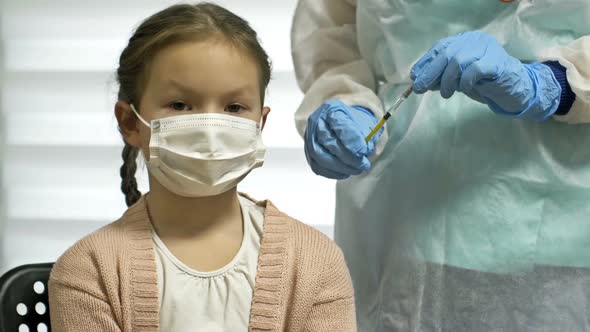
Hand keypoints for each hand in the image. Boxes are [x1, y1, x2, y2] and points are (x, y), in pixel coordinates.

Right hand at [304, 99, 381, 178]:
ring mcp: (309, 137)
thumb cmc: (353, 122)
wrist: (338, 123)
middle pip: (328, 141)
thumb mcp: (364, 120)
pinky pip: (317, 166)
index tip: (363, 151)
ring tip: (357, 170)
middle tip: (364, 164)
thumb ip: (366, 132)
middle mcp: (316, 121)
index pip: (339, 125)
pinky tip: (345, 173)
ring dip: (340, 167)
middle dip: (348, 157)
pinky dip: (332, 173)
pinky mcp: (308, 151)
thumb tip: (366, 150)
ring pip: (320, 156)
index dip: (352, 141)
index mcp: (331, 108)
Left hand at [411, 31, 560, 119]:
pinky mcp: (496, 62)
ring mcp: (487, 49)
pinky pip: (474, 70)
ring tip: (446, 93)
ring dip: (447, 80)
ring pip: (458, 61)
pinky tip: (463, 89)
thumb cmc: (482, 83)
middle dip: (430, 73)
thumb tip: (418, 79)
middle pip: (446, 54)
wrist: (512, 89)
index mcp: (464, 40)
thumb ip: (440, 76)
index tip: (414, 77)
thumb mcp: (456, 78)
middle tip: (420, 88)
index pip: (440, 48)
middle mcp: (474, 40)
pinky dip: (464, 81)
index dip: (425, 62)